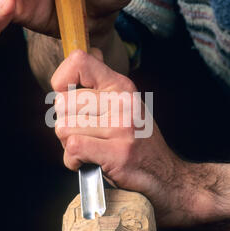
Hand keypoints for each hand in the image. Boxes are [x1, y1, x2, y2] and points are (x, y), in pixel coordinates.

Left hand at [52, 49, 188, 226]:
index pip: (78, 61)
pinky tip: (88, 163)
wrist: (167, 177)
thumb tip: (86, 53)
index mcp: (122, 86)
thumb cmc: (139, 142)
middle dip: (65, 124)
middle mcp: (123, 101)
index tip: (67, 97)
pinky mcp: (118, 153)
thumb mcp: (126, 105)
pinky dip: (73, 162)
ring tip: (90, 150)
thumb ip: (103, 84)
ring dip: (69, 145)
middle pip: (62, 103)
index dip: (61, 80)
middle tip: (85, 135)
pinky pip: (73, 148)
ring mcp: (122, 127)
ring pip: (63, 128)